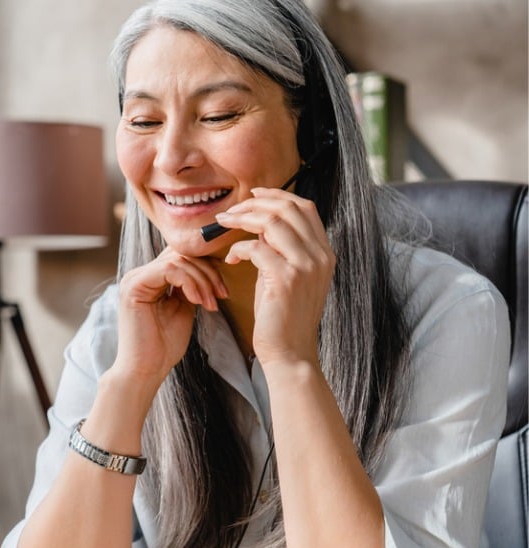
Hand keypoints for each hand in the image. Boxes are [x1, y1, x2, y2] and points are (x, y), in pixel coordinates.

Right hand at [112, 247, 226, 389]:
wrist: (147, 370)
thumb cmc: (164, 346)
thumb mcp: (183, 308)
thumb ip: (189, 287)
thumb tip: (209, 269)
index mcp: (149, 279)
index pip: (179, 256)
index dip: (205, 267)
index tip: (222, 290)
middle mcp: (138, 274)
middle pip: (180, 254)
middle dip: (208, 272)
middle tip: (221, 295)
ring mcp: (134, 279)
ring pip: (177, 260)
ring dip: (202, 281)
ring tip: (211, 304)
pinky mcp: (134, 287)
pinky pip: (169, 270)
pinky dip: (189, 283)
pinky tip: (198, 301)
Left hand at [215, 187, 334, 365]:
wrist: (290, 352)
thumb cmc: (282, 314)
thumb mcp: (287, 274)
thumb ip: (280, 247)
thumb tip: (260, 222)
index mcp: (324, 252)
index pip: (304, 207)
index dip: (277, 195)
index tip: (253, 195)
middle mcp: (320, 255)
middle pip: (288, 208)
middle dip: (255, 203)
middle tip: (231, 211)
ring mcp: (306, 266)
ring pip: (272, 222)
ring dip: (242, 219)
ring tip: (224, 225)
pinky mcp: (286, 279)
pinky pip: (256, 248)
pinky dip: (238, 249)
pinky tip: (231, 260)